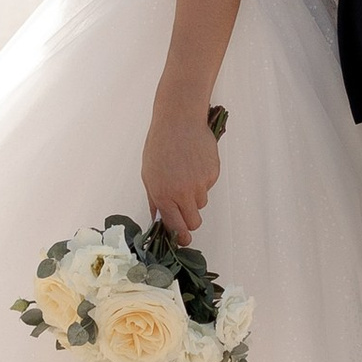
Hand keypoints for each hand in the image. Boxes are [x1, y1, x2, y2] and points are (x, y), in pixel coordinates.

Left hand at [141, 92, 223, 240]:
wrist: (179, 121)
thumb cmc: (160, 145)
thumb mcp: (148, 174)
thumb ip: (155, 199)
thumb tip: (158, 219)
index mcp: (164, 195)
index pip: (176, 226)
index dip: (181, 236)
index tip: (183, 240)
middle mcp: (183, 193)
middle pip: (194, 222)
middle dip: (190, 220)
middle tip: (185, 208)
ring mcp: (200, 184)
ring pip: (201, 203)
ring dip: (195, 196)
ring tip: (186, 174)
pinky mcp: (213, 174)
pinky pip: (208, 186)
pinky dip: (203, 179)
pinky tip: (195, 163)